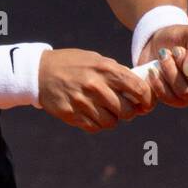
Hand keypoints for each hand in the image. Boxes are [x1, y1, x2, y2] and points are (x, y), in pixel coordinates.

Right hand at [37, 49, 152, 132]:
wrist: (40, 72)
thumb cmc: (73, 64)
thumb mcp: (96, 60)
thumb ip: (117, 73)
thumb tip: (139, 89)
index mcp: (105, 69)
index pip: (138, 89)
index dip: (147, 99)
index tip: (146, 103)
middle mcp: (95, 86)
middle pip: (127, 110)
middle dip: (131, 112)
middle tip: (127, 109)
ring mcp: (83, 102)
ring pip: (111, 122)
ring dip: (113, 119)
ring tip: (108, 111)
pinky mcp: (71, 114)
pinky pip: (94, 127)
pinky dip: (98, 124)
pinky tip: (94, 114)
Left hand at [136, 24, 187, 107]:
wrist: (157, 42)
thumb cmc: (180, 36)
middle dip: (186, 67)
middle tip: (176, 50)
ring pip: (185, 93)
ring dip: (171, 72)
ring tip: (163, 55)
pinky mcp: (177, 100)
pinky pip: (170, 99)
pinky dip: (160, 83)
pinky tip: (154, 70)